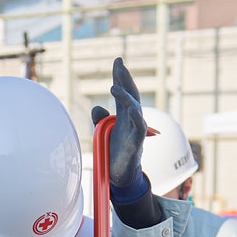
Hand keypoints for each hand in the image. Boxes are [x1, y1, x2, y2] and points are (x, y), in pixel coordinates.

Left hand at [104, 56, 148, 203]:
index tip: (117, 60)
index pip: (123, 92)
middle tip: (119, 64)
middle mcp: (132, 120)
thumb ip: (100, 119)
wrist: (120, 176)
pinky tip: (131, 108)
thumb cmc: (114, 153)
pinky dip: (135, 117)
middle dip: (125, 79)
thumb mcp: (103, 133)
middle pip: (131, 95)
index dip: (120, 77)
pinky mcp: (137, 142)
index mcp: (124, 116)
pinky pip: (139, 127)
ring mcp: (136, 130)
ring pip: (134, 109)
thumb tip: (97, 106)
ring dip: (125, 97)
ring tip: (114, 87)